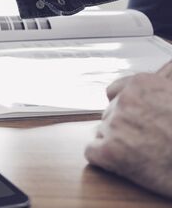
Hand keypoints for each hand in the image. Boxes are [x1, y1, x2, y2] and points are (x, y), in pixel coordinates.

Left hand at [84, 63, 171, 197]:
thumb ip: (154, 85)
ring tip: (143, 152)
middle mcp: (126, 101)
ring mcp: (116, 125)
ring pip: (102, 132)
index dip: (127, 110)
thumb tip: (130, 84)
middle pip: (109, 114)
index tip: (140, 121)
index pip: (114, 92)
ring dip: (116, 143)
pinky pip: (93, 151)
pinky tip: (126, 163)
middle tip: (147, 140)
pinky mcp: (109, 151)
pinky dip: (105, 159)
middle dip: (123, 127)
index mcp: (142, 84)